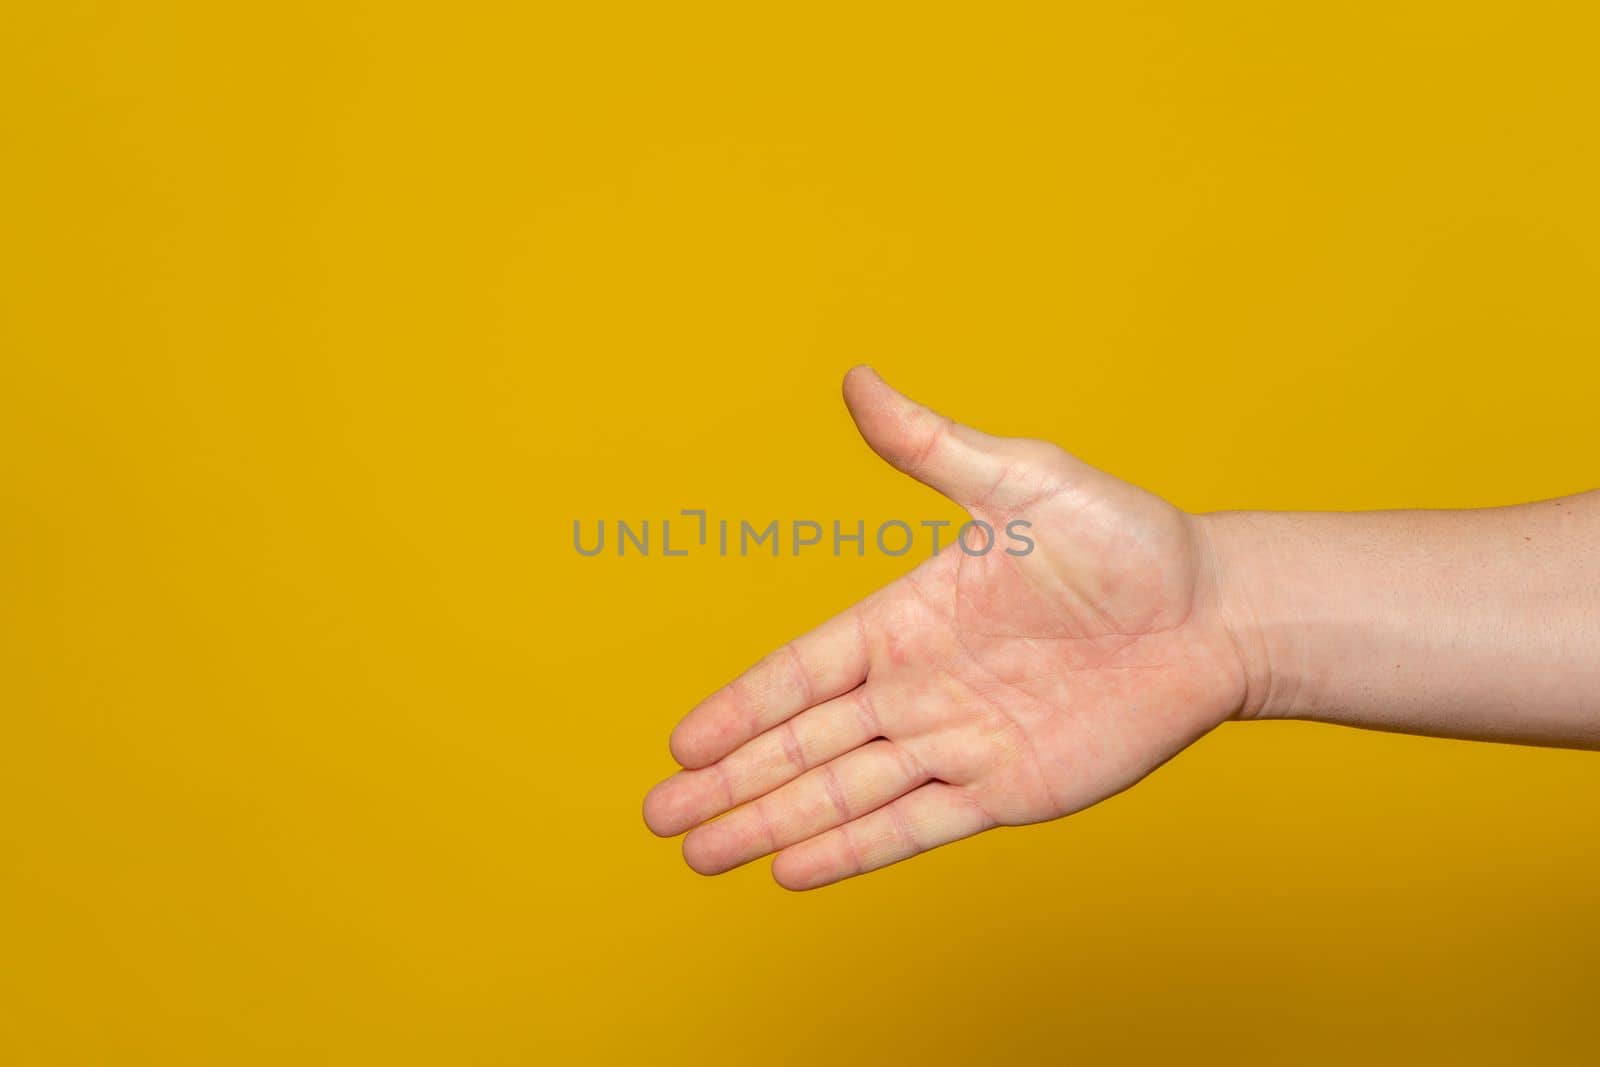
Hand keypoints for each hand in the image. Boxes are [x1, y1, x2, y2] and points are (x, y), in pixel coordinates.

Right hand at [644, 367, 1248, 888]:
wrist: (1216, 614)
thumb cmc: (1123, 540)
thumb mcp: (1023, 482)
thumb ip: (932, 447)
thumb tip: (856, 378)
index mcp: (906, 617)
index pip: (802, 670)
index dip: (740, 706)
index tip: (680, 742)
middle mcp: (918, 686)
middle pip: (804, 742)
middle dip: (729, 780)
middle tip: (657, 817)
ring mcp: (959, 742)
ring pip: (844, 792)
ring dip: (770, 823)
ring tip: (700, 855)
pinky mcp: (1007, 789)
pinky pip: (915, 825)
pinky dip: (853, 851)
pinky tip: (793, 871)